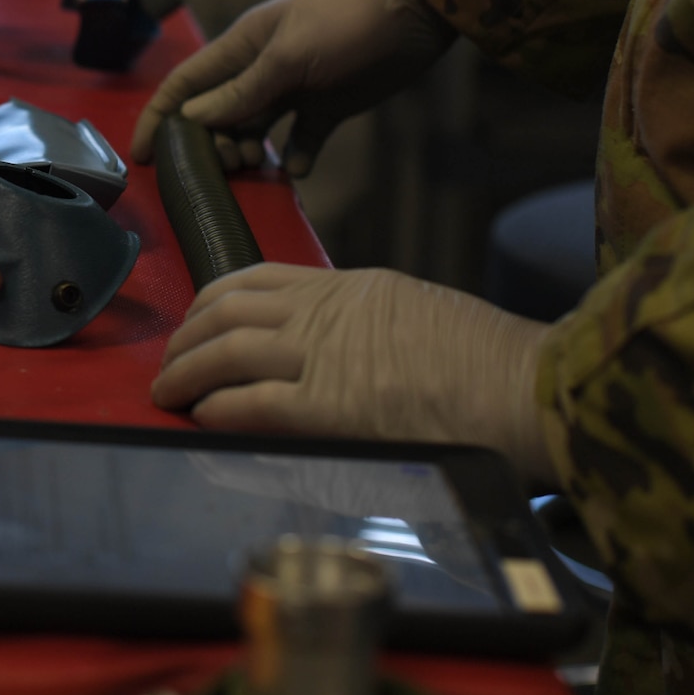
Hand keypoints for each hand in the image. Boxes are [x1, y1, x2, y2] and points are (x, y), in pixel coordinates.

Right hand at [129, 0, 454, 172]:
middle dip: (212, 144)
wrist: (414, 12)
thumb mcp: (290, 58)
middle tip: (230, 163)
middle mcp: (261, 69)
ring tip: (257, 165)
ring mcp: (294, 89)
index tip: (142, 157)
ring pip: (253, 130)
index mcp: (242, 48)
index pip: (185, 84)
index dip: (159, 118)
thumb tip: (194, 117)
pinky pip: (299, 140)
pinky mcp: (327, 106)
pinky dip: (293, 158)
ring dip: (247, 152)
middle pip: (216, 115)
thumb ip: (243, 90)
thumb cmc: (346, 23)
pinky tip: (296, 168)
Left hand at [151, 262, 554, 485]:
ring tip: (167, 393)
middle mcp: (328, 313)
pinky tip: (202, 416)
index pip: (257, 279)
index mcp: (349, 287)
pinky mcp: (333, 407)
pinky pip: (253, 401)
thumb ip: (363, 323)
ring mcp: (327, 356)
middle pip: (227, 310)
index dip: (212, 302)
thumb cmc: (488, 361)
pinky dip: (217, 406)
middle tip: (168, 364)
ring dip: (186, 371)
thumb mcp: (415, 312)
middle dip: (186, 337)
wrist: (526, 386)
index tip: (195, 322)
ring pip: (227, 349)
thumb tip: (331, 349)